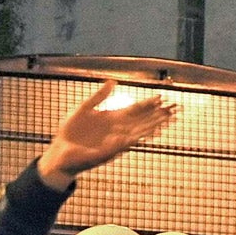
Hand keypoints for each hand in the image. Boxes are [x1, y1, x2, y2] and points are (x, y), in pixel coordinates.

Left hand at [35, 80, 181, 190]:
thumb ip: (99, 96)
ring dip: (150, 128)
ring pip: (136, 134)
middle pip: (142, 121)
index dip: (149, 103)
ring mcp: (112, 143)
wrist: (59, 152)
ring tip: (166, 122)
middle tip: (176, 108)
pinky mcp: (104, 153)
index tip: (162, 96)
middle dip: (158, 115)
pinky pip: (117, 147)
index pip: (135, 110)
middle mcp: (117, 130)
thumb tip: (113, 81)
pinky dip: (125, 142)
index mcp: (112, 119)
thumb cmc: (71, 132)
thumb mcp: (84, 108)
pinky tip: (135, 136)